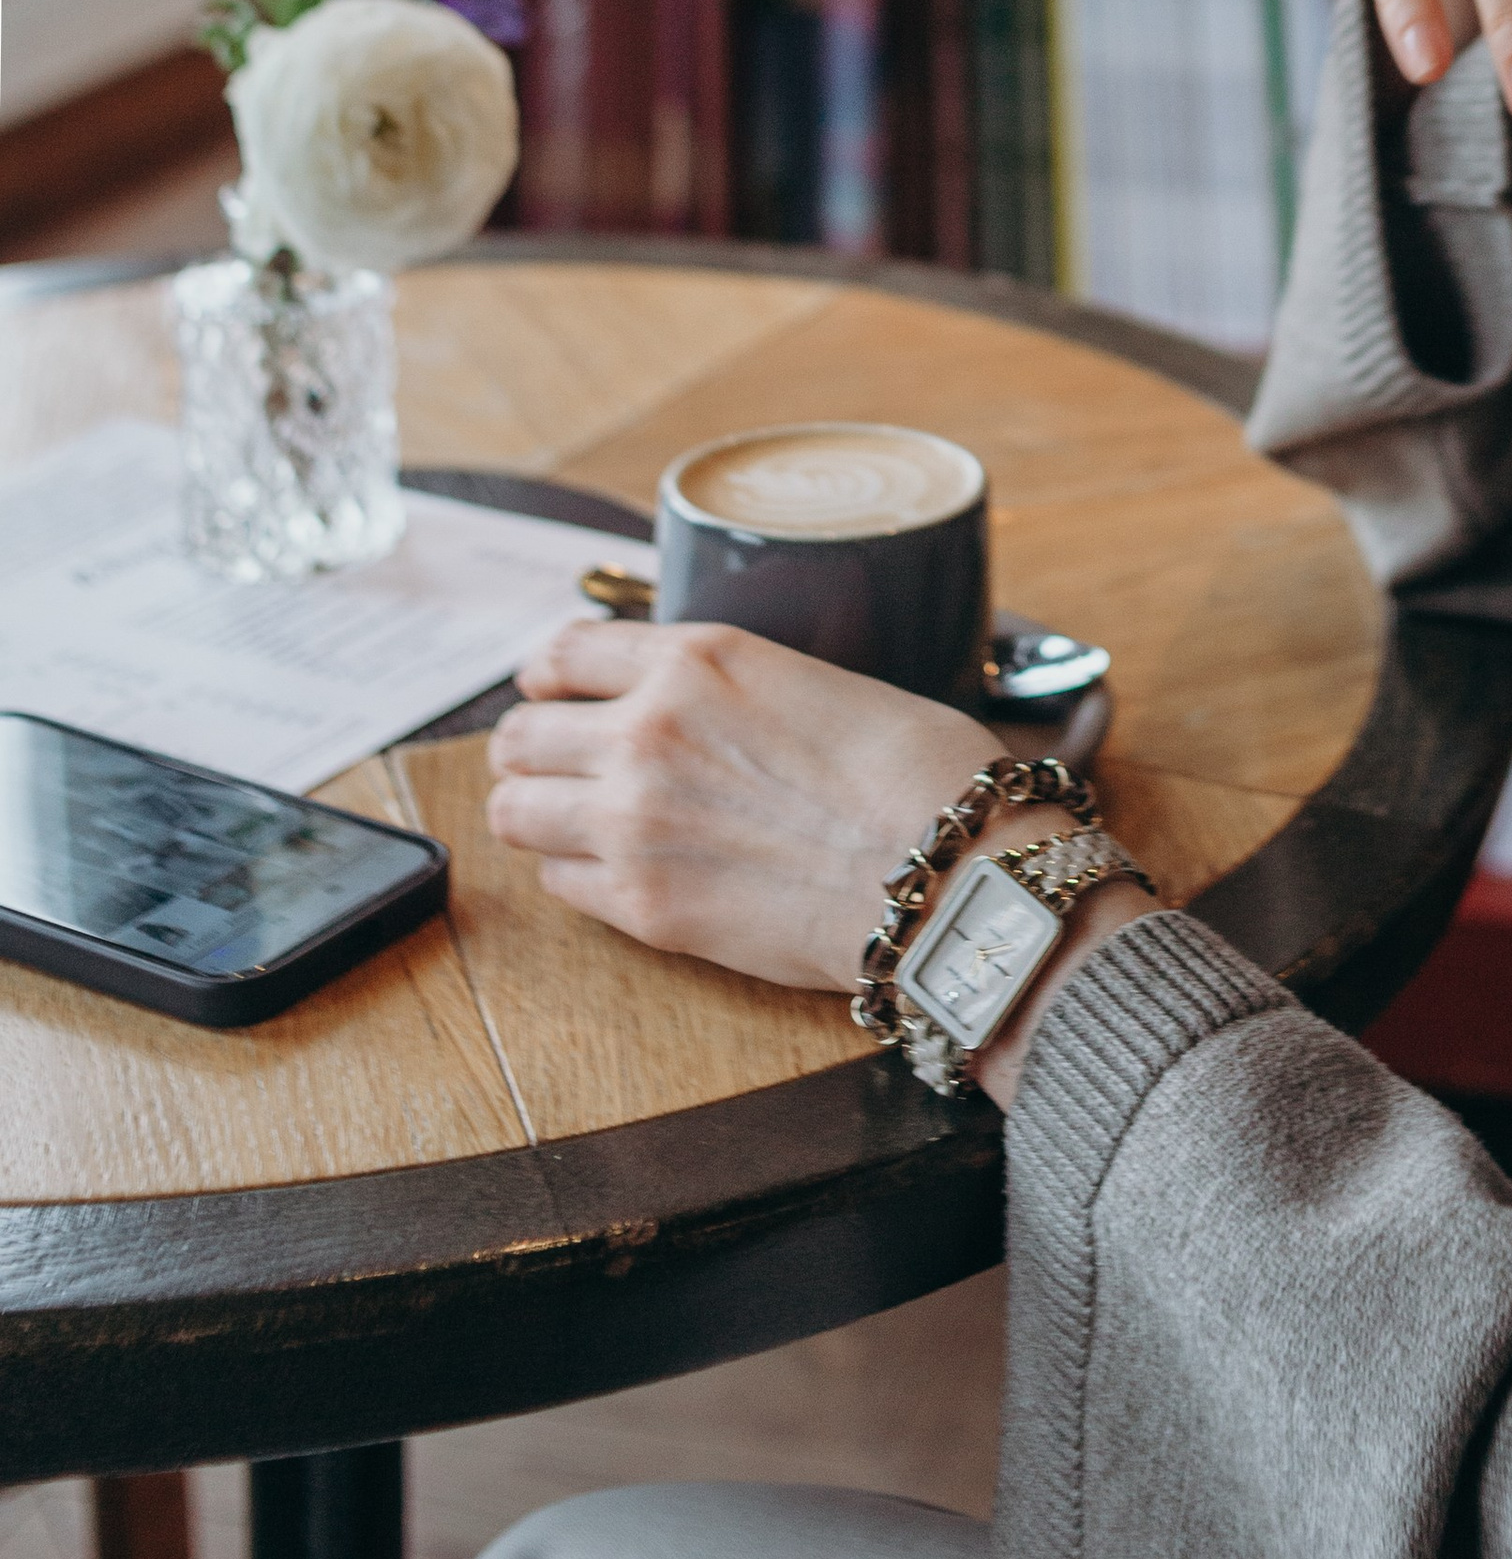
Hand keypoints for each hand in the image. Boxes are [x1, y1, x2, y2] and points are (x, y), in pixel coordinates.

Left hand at [486, 619, 1001, 996]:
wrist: (950, 872)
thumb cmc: (920, 772)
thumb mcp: (817, 681)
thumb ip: (734, 688)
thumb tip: (709, 710)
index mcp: (697, 659)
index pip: (564, 652)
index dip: (549, 675)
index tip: (552, 690)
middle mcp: (646, 730)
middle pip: (517, 735)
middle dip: (533, 749)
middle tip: (560, 767)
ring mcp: (633, 821)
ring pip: (514, 810)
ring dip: (539, 812)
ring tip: (575, 823)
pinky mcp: (642, 906)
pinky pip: (558, 883)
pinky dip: (578, 877)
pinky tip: (622, 875)